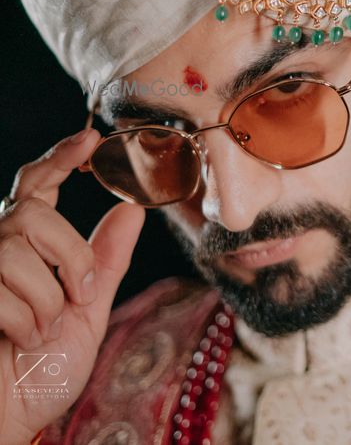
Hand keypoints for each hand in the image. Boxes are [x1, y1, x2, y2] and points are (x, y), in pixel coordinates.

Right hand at [0, 129, 143, 443]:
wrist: (11, 418)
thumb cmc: (44, 369)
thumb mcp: (88, 310)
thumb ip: (105, 260)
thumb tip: (133, 209)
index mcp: (29, 246)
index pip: (39, 187)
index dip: (60, 158)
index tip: (89, 137)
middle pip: (36, 217)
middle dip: (70, 259)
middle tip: (77, 298)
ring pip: (17, 253)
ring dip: (45, 301)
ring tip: (41, 330)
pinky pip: (0, 291)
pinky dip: (23, 323)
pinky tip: (18, 340)